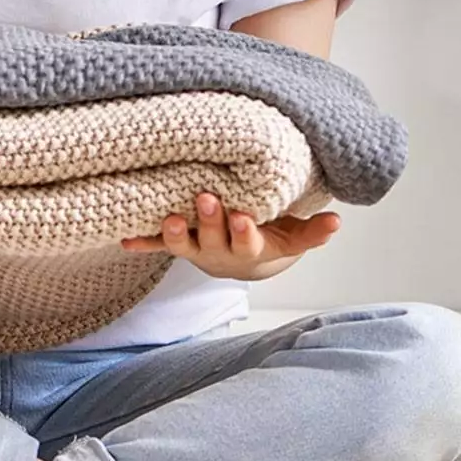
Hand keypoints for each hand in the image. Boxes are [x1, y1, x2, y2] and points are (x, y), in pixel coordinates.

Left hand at [122, 192, 341, 281]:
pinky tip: (124, 240)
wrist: (244, 261)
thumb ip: (312, 232)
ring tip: (168, 218)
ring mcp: (195, 248)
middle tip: (205, 199)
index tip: (242, 217)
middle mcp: (218, 251)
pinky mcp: (176, 243)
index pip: (247, 242)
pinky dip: (142, 243)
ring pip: (182, 244)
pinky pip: (155, 245)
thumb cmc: (270, 239)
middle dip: (209, 220)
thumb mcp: (292, 238)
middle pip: (212, 239)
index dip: (243, 232)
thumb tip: (336, 221)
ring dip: (173, 233)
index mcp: (248, 248)